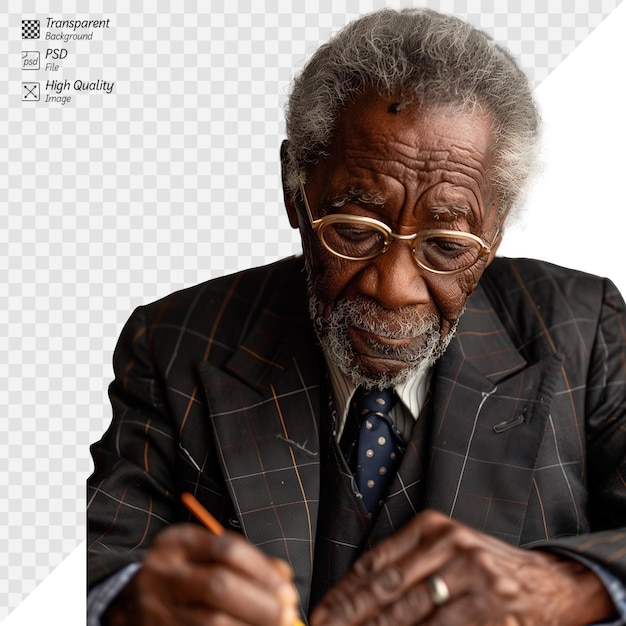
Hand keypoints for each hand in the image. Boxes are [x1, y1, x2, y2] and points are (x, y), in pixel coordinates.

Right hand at [102, 523, 300, 625]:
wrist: (127, 605)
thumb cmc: (180, 576)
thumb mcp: (202, 556)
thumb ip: (244, 562)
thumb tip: (284, 577)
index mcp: (176, 543)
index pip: (226, 549)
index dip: (262, 570)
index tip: (287, 587)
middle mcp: (162, 574)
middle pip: (219, 586)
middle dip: (260, 603)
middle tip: (285, 613)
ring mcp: (155, 610)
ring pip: (211, 623)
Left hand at [310, 510, 614, 625]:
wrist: (546, 582)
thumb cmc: (482, 566)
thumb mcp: (444, 548)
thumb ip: (403, 563)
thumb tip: (353, 593)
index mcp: (432, 526)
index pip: (376, 561)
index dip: (344, 591)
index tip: (321, 613)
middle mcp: (451, 546)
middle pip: (387, 587)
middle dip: (350, 615)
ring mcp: (472, 578)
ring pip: (410, 614)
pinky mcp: (489, 611)